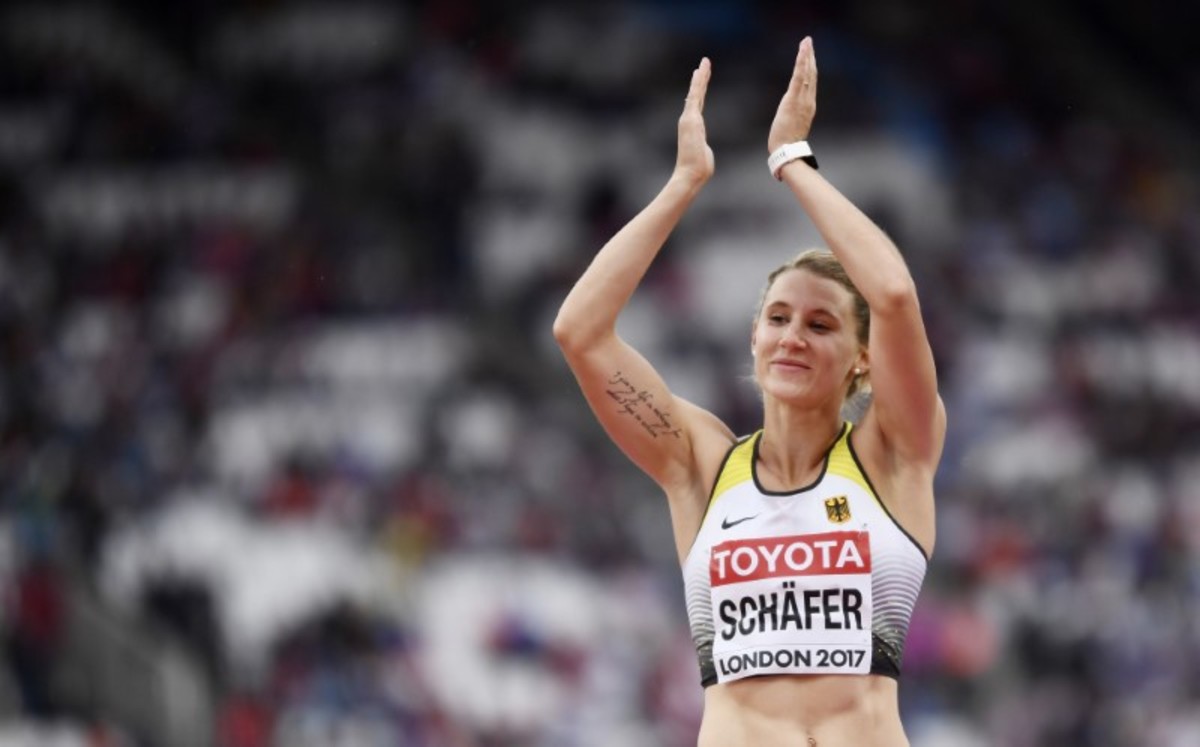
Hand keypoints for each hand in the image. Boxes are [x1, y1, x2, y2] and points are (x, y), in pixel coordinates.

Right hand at [675, 57, 714, 186]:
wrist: (691, 173)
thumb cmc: (699, 168)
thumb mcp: (703, 154)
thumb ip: (703, 148)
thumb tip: (704, 151)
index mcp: (694, 126)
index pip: (698, 104)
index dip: (700, 90)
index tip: (702, 78)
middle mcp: (690, 120)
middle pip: (696, 95)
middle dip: (701, 78)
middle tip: (704, 63)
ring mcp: (689, 119)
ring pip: (696, 93)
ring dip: (700, 77)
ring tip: (704, 63)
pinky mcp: (690, 119)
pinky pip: (694, 97)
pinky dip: (697, 84)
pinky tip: (699, 73)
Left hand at [768, 37, 816, 152]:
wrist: (787, 150)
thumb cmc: (787, 142)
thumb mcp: (792, 125)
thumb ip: (794, 115)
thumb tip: (790, 113)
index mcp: (808, 106)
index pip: (810, 82)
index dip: (811, 67)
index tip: (810, 55)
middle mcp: (808, 100)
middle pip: (811, 74)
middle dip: (810, 56)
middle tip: (808, 41)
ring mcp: (802, 99)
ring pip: (806, 72)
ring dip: (806, 55)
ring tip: (806, 41)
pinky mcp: (794, 99)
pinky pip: (799, 77)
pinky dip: (801, 63)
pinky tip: (802, 51)